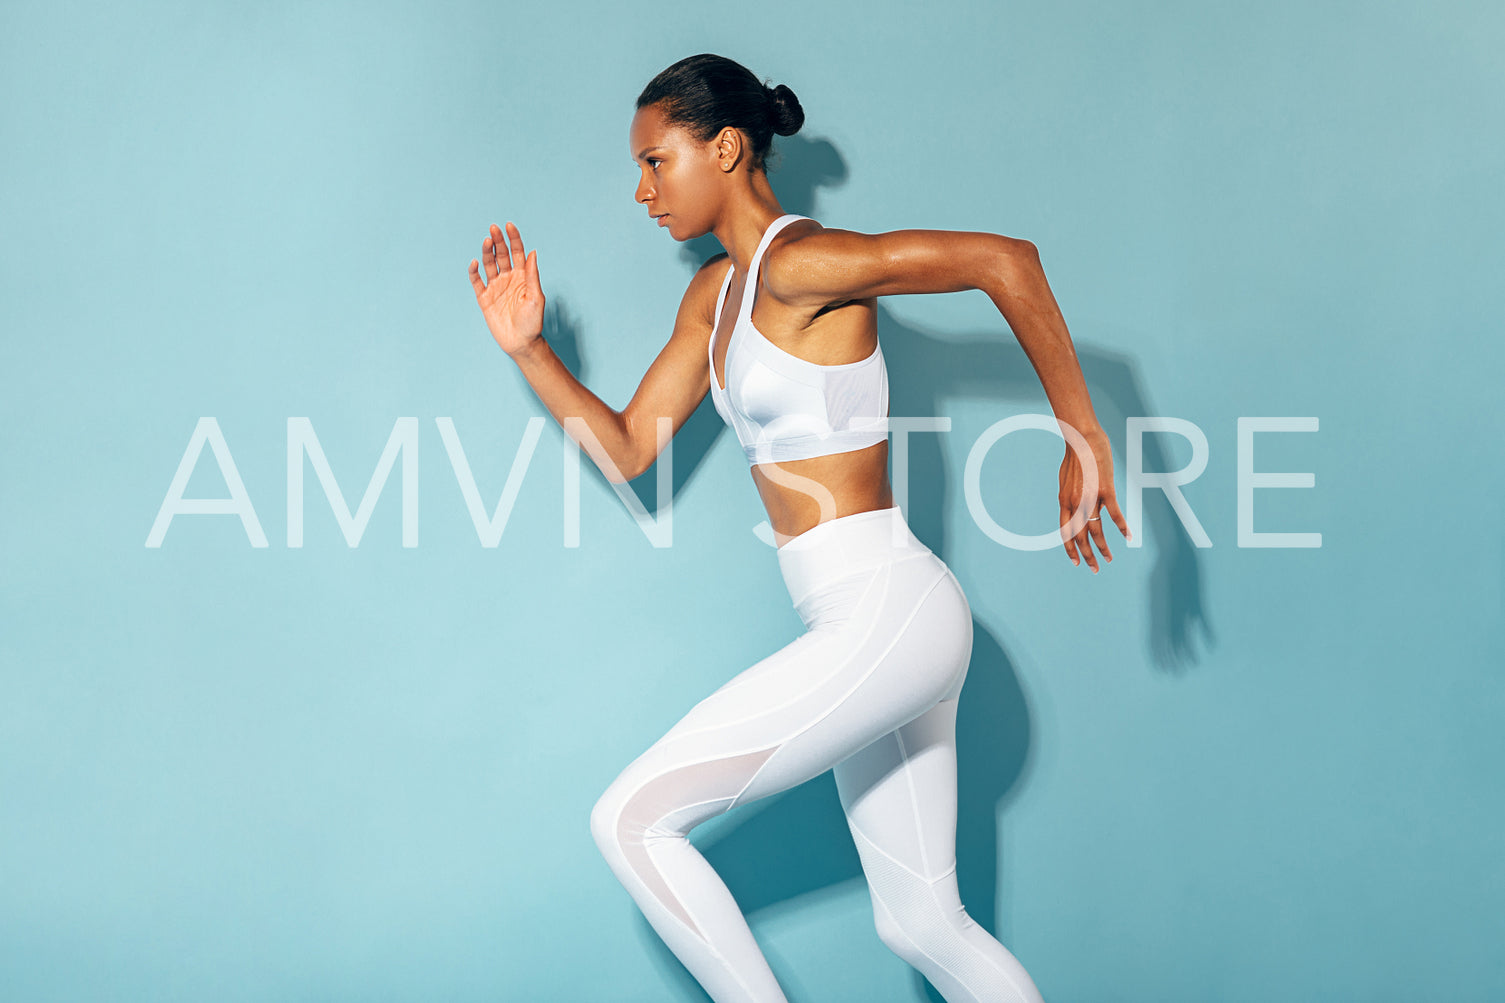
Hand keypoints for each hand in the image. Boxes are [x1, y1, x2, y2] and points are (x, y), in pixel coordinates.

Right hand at [468, 221, 544, 356]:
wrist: (521, 343)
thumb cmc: (532, 322)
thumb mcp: (536, 297)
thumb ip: (532, 275)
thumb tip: (532, 252)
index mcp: (523, 276)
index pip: (517, 252)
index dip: (513, 238)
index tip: (509, 226)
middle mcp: (508, 278)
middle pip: (501, 254)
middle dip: (498, 241)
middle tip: (494, 229)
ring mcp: (495, 287)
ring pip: (489, 264)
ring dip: (487, 252)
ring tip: (487, 241)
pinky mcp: (484, 298)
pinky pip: (477, 282)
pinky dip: (474, 272)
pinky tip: (475, 263)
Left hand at [1058, 428, 1130, 572]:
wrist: (1081, 438)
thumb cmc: (1075, 455)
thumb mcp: (1066, 479)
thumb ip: (1071, 495)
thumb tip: (1078, 505)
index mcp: (1064, 502)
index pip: (1065, 532)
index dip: (1070, 549)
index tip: (1076, 562)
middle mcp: (1075, 504)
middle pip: (1079, 537)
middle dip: (1087, 556)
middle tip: (1094, 569)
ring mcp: (1089, 499)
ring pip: (1096, 531)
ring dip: (1103, 548)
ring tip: (1109, 560)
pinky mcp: (1105, 491)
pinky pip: (1114, 515)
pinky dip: (1122, 527)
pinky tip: (1128, 537)